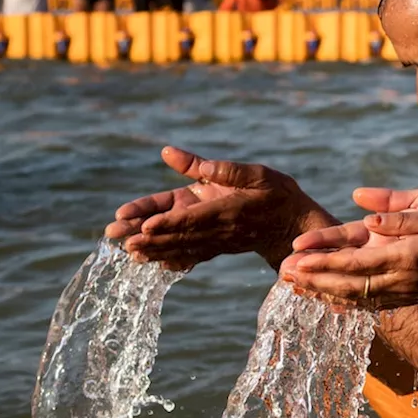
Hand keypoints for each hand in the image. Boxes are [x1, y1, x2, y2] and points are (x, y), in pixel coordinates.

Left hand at [104, 146, 322, 270]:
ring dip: (155, 251)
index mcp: (229, 211)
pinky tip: (154, 263)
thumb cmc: (278, 194)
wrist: (295, 226)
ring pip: (182, 247)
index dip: (169, 223)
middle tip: (122, 242)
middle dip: (150, 239)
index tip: (146, 227)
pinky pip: (193, 255)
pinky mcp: (219, 246)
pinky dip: (174, 259)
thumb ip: (221, 168)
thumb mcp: (258, 174)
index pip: (193, 218)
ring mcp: (219, 242)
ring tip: (128, 253)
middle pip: (180, 236)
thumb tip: (174, 153)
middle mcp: (221, 230)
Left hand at [281, 188, 417, 309]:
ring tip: (293, 284)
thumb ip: (396, 209)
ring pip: (353, 297)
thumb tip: (360, 207)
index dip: (324, 259)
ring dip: (321, 291)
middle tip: (282, 271)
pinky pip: (366, 303)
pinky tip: (322, 297)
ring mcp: (401, 293)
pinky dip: (341, 301)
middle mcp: (400, 280)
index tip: (297, 254)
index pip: (355, 260)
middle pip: (347, 284)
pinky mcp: (404, 298)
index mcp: (406, 255)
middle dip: (313, 278)